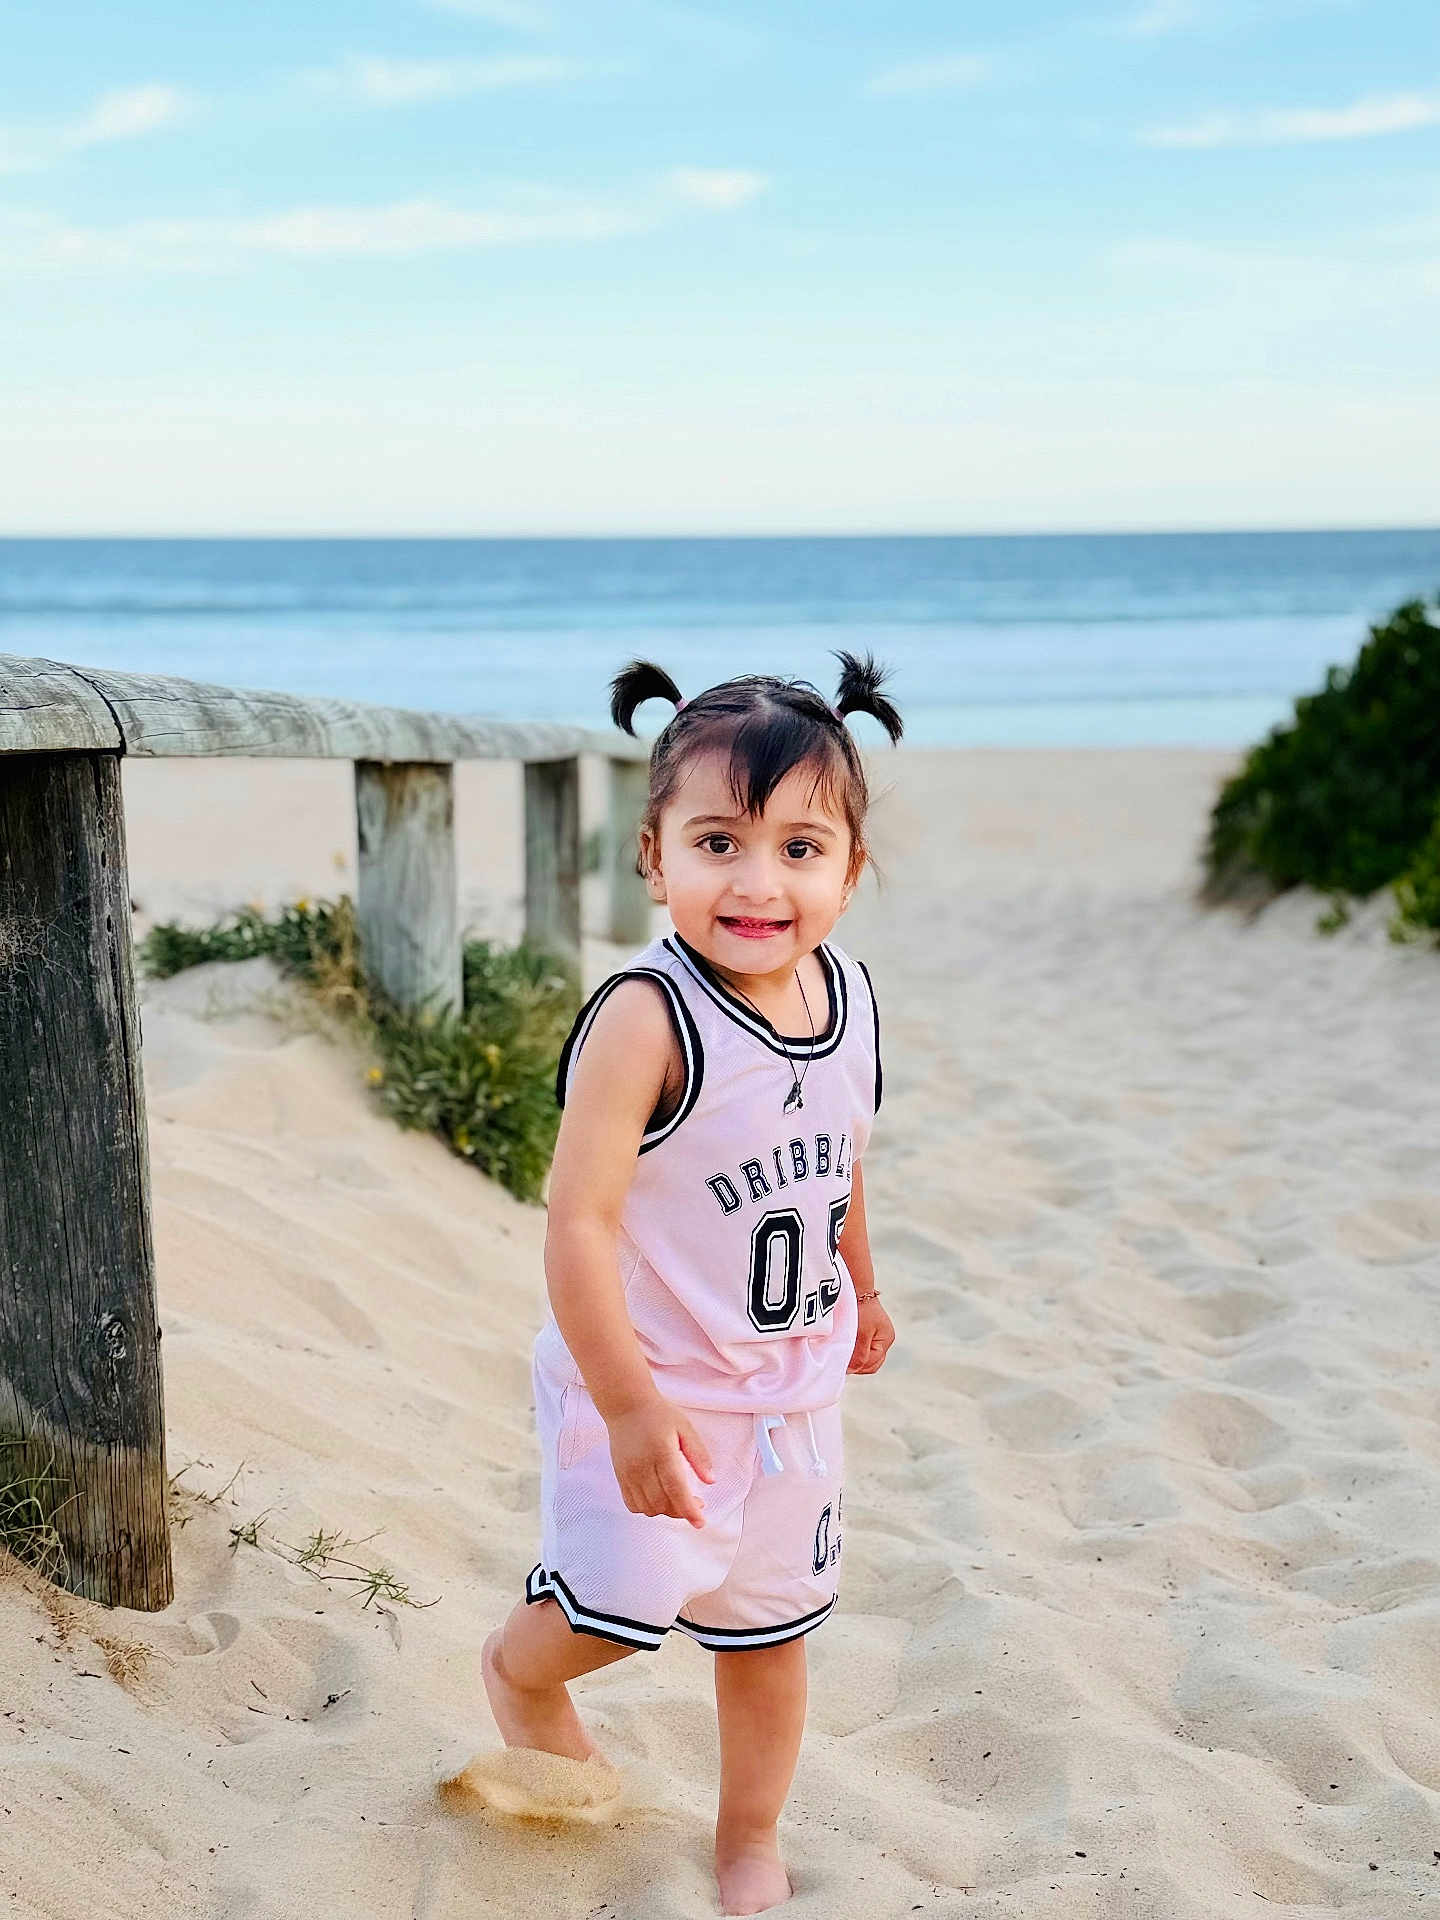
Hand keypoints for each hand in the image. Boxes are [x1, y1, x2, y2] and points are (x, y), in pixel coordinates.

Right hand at [606, 1398, 715, 1527]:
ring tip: (679, 1500)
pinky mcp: (620, 1477)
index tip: (700, 1522)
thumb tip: (711, 1481)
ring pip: (648, 1508)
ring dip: (666, 1511)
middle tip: (697, 1503)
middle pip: (662, 1503)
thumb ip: (699, 1455)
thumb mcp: (685, 1427)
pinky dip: (648, 1508)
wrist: (626, 1406)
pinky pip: (633, 1504)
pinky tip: (660, 1498)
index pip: (676, 1489)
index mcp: (662, 1452)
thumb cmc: (658, 1414)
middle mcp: (642, 1466)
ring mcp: (628, 1473)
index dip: (689, 1510)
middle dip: (682, 1511)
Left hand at [848, 1293, 894, 1373]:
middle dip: (857, 1366)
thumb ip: (860, 1354)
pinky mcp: (869, 1331)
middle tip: (841, 1363)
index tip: (841, 1365)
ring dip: (855, 1359)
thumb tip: (853, 1371)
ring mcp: (878, 1335)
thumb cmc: (859, 1308)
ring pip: (868, 1357)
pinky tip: (844, 1348)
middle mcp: (884, 1339)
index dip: (857, 1367)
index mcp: (886, 1339)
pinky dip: (854, 1351)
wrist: (855, 1286)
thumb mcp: (861, 1333)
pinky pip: (863, 1348)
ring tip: (842, 1355)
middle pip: (872, 1363)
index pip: (872, 1363)